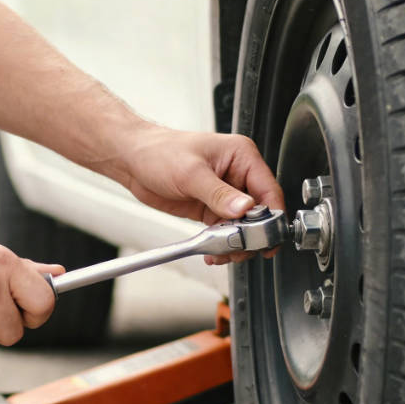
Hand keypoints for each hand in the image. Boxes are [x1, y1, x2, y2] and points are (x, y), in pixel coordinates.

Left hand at [120, 127, 283, 263]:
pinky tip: (213, 251)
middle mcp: (237, 175)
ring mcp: (225, 194)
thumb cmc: (159, 151)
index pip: (268, 190)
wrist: (133, 160)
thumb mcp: (190, 173)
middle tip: (238, 248)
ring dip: (235, 243)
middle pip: (259, 213)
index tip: (266, 237)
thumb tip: (244, 208)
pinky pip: (225, 231)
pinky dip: (222, 244)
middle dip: (251, 235)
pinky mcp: (211, 208)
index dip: (271, 216)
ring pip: (243, 226)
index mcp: (241, 156)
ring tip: (221, 252)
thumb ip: (219, 193)